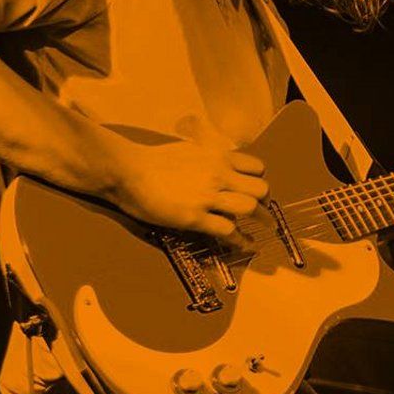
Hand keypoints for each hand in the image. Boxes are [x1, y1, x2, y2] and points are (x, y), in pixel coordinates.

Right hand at [110, 115, 271, 238]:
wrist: (127, 170)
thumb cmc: (153, 160)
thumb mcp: (190, 149)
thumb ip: (211, 159)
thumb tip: (223, 165)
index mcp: (218, 157)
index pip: (257, 167)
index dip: (259, 179)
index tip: (257, 189)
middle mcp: (218, 175)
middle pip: (260, 189)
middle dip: (265, 201)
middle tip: (263, 210)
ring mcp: (207, 197)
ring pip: (250, 208)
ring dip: (259, 219)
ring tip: (261, 227)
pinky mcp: (194, 217)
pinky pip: (228, 230)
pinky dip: (239, 239)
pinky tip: (243, 243)